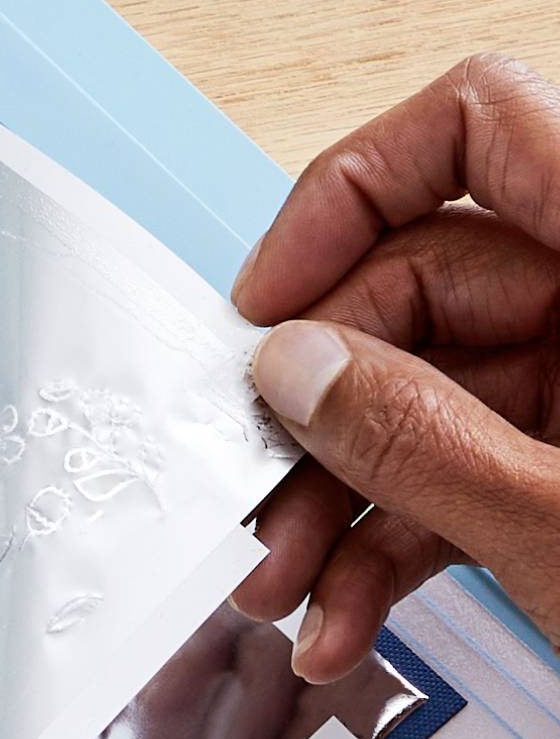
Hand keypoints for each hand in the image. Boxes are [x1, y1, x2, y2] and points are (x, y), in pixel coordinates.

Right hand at [234, 55, 559, 680]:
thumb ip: (422, 438)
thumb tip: (298, 370)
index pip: (478, 127)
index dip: (351, 193)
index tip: (272, 301)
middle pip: (425, 284)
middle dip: (324, 405)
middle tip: (259, 495)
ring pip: (429, 395)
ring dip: (340, 499)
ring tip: (291, 586)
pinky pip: (464, 469)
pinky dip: (396, 542)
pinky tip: (351, 611)